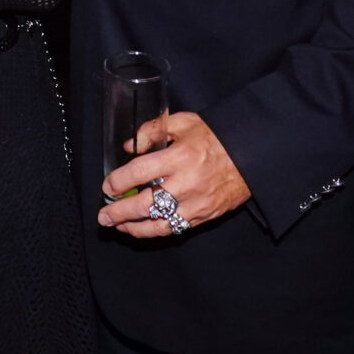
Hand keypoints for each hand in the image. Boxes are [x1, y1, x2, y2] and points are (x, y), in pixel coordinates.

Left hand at [97, 112, 250, 237]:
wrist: (251, 155)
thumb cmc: (215, 137)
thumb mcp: (184, 122)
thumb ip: (153, 130)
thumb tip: (130, 145)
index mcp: (180, 156)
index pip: (140, 172)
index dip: (118, 181)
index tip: (107, 186)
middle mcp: (187, 183)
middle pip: (145, 203)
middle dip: (119, 212)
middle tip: (103, 215)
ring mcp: (196, 203)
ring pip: (159, 223)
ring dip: (134, 227)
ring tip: (117, 226)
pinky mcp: (204, 215)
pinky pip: (175, 229)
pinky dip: (155, 231)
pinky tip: (141, 228)